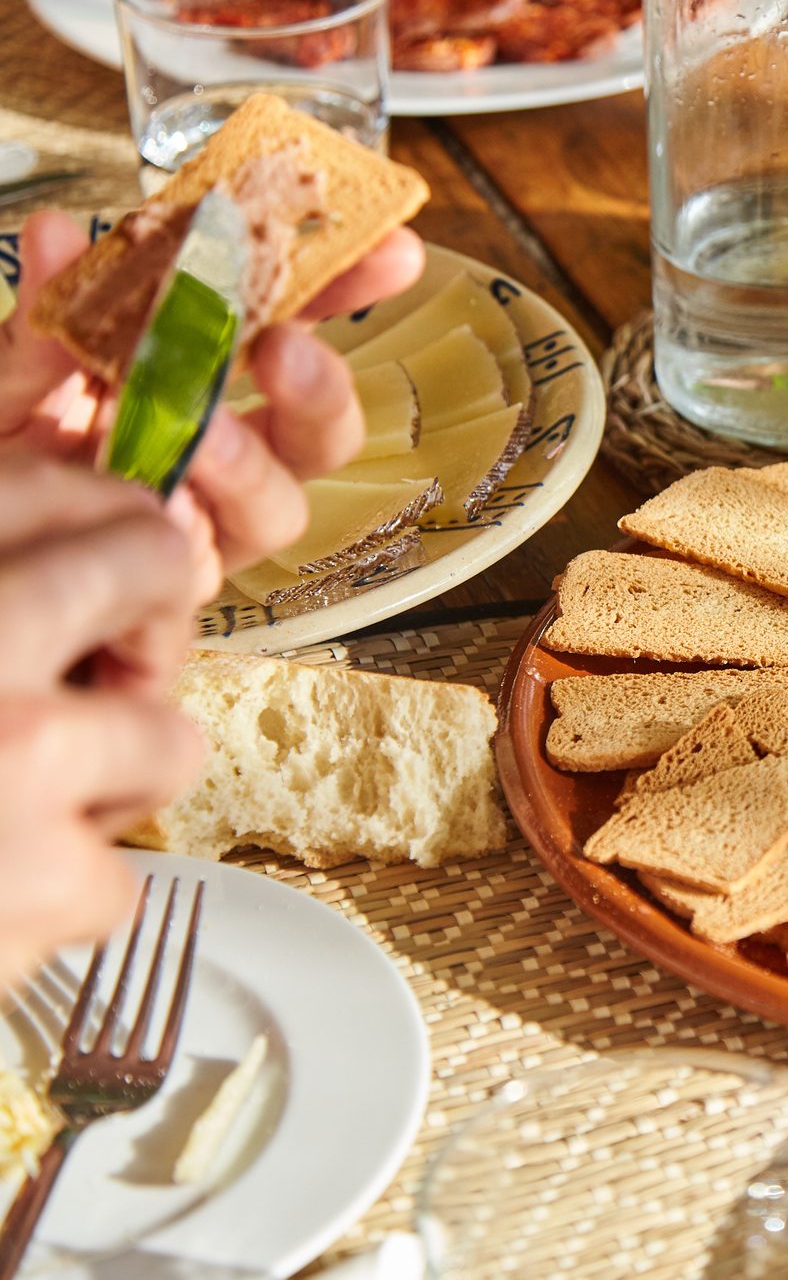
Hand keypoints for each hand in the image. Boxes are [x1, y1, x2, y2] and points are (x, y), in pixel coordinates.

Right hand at [0, 455, 204, 987]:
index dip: (91, 520)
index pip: (47, 483)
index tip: (93, 565)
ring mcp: (15, 750)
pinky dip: (58, 907)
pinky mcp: (45, 876)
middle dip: (141, 621)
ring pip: (168, 735)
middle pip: (147, 561)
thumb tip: (75, 561)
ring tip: (13, 817)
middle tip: (104, 675)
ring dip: (110, 785)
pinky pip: (118, 877)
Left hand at [1, 209, 423, 598]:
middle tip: (282, 352)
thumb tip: (57, 235)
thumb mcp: (17, 368)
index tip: (387, 250)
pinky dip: (185, 536)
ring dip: (249, 469)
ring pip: (283, 506)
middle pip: (323, 430)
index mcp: (206, 378)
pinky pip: (208, 569)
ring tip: (200, 444)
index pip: (296, 324)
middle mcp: (228, 453)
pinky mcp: (174, 584)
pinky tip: (155, 511)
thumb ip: (46, 315)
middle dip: (322, 389)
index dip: (346, 287)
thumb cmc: (9, 450)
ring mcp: (209, 522)